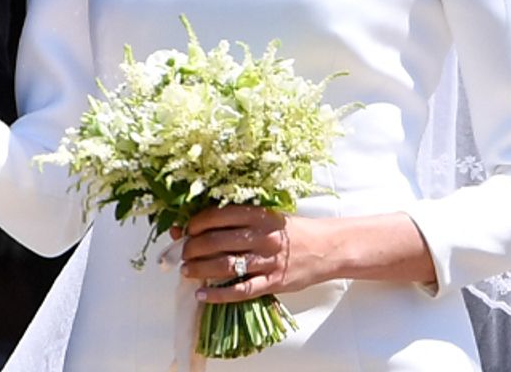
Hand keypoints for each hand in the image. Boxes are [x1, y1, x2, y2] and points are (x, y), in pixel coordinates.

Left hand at [179, 206, 333, 300]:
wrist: (327, 248)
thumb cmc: (293, 231)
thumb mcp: (269, 217)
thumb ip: (240, 220)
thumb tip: (203, 224)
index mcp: (260, 215)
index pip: (219, 216)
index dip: (196, 223)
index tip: (186, 230)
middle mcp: (262, 236)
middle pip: (217, 242)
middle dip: (192, 248)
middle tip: (183, 253)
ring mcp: (268, 261)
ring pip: (225, 266)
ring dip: (199, 269)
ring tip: (186, 271)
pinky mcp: (273, 282)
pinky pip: (241, 290)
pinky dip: (218, 294)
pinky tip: (203, 294)